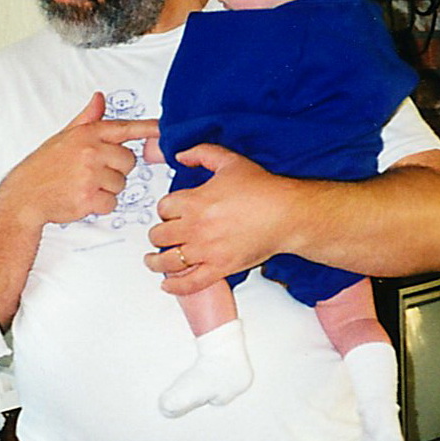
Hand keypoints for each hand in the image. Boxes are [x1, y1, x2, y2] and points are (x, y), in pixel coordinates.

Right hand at [0, 92, 159, 227]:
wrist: (25, 195)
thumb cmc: (43, 167)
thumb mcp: (63, 136)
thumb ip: (87, 119)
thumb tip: (99, 99)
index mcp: (86, 134)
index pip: (124, 128)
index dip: (148, 129)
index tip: (164, 128)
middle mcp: (90, 151)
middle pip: (129, 161)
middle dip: (116, 169)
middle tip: (92, 172)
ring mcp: (90, 174)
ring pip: (121, 184)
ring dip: (107, 189)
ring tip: (84, 185)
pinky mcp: (89, 197)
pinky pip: (112, 202)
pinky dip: (100, 205)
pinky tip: (82, 198)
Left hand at [144, 143, 299, 294]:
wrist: (287, 214)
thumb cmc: (263, 189)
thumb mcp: (229, 161)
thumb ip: (201, 153)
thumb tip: (181, 155)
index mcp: (194, 201)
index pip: (163, 208)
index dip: (164, 209)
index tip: (169, 212)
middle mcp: (195, 227)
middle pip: (159, 235)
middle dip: (158, 234)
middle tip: (161, 235)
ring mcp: (206, 250)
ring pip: (167, 261)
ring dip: (155, 262)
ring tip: (151, 261)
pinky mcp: (220, 268)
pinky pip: (190, 283)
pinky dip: (175, 287)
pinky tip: (167, 285)